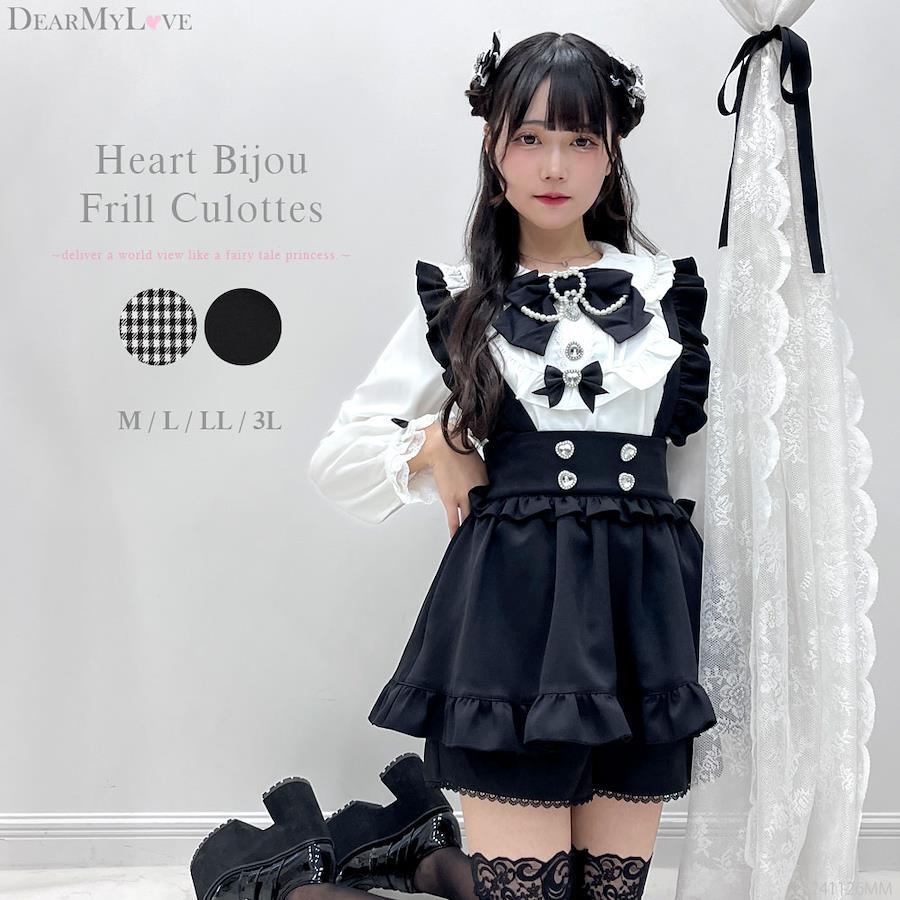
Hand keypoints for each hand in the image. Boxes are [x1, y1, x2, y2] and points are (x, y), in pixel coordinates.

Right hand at [421, 421, 488, 537]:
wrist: (444, 446)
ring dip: (470, 529)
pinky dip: (455, 531)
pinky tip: (456, 539)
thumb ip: (484, 480)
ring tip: (472, 539)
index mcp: (485, 483)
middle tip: (487, 533)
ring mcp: (462, 497)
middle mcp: (476, 492)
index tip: (498, 522)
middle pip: (482, 513)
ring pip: (468, 519)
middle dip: (485, 523)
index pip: (492, 504)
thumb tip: (486, 489)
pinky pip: (453, 520)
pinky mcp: (449, 499)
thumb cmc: (461, 450)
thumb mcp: (481, 465)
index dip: (495, 514)